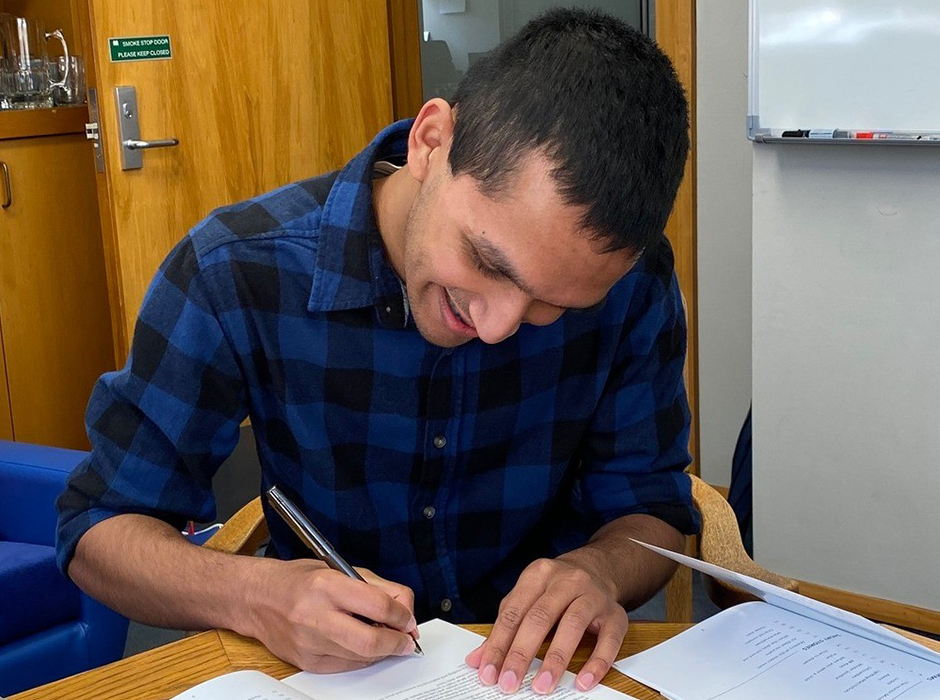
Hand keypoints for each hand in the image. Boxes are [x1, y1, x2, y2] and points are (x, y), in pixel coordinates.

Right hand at [247, 558, 417, 672]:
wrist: (258, 598)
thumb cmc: (299, 580)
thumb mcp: (340, 569)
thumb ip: (378, 587)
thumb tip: (406, 609)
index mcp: (327, 585)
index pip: (378, 606)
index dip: (402, 616)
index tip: (408, 619)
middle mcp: (315, 615)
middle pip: (370, 641)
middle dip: (397, 643)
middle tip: (406, 640)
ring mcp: (309, 642)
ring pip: (360, 657)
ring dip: (381, 651)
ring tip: (385, 638)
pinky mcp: (306, 661)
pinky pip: (345, 666)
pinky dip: (360, 657)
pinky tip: (361, 645)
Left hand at [465, 557, 627, 694]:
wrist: (599, 568)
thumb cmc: (556, 588)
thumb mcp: (527, 596)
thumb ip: (505, 625)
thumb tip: (478, 660)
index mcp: (538, 574)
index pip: (513, 611)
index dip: (499, 644)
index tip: (488, 672)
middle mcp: (567, 581)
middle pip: (540, 617)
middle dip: (521, 653)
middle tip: (509, 682)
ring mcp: (593, 595)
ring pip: (573, 625)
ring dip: (555, 659)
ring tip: (542, 685)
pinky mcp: (616, 613)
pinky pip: (609, 639)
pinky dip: (596, 663)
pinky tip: (583, 682)